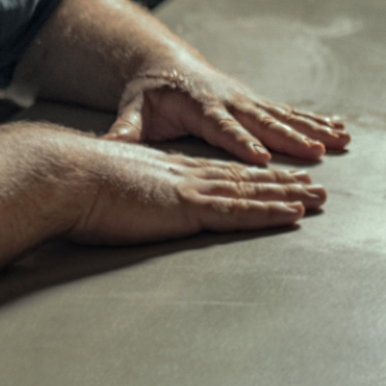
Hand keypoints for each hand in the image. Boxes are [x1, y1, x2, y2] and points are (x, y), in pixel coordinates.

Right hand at [70, 142, 326, 245]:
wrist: (66, 174)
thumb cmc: (76, 184)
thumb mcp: (106, 188)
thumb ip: (121, 194)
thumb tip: (113, 201)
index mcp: (169, 172)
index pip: (221, 174)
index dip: (253, 175)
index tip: (277, 176)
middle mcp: (187, 175)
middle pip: (246, 179)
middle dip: (284, 182)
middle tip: (316, 186)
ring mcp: (190, 189)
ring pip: (252, 192)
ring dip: (289, 196)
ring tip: (319, 198)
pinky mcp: (188, 206)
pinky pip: (239, 211)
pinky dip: (270, 211)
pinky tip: (294, 213)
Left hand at [104, 60, 350, 165]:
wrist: (165, 64)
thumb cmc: (149, 95)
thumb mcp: (132, 112)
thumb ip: (124, 132)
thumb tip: (107, 147)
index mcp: (201, 107)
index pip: (224, 129)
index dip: (243, 143)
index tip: (262, 159)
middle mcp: (231, 101)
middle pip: (264, 122)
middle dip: (291, 138)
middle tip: (316, 152)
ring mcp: (247, 100)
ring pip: (285, 117)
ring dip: (313, 129)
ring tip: (341, 140)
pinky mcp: (257, 103)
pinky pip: (290, 113)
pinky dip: (316, 121)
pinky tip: (339, 129)